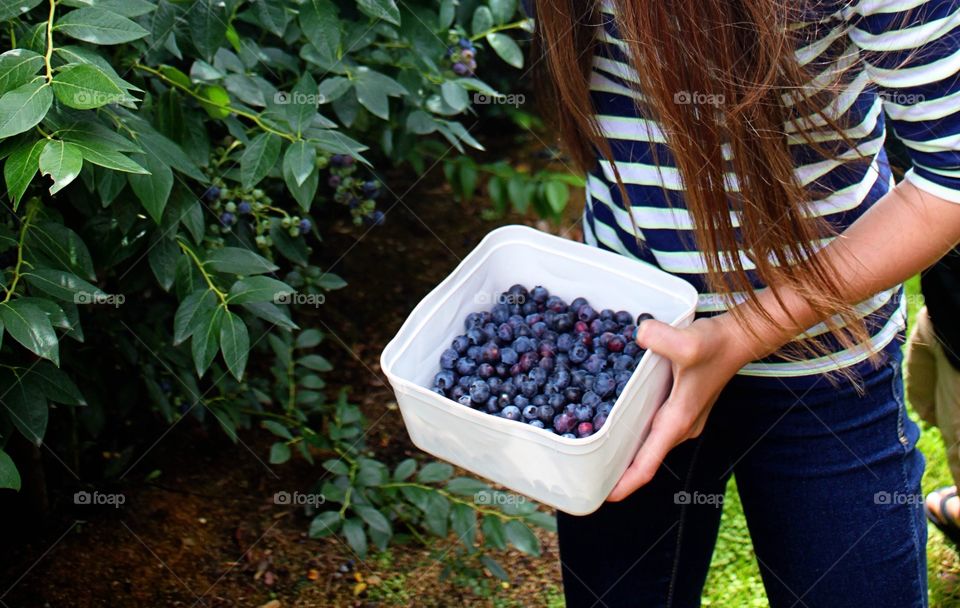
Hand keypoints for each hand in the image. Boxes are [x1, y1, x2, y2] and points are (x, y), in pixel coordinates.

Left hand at [607, 314, 754, 501]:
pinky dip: (634, 433)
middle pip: (645, 461)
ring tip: (594, 454)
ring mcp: (683, 421)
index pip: (647, 465)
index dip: (624, 484)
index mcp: (677, 422)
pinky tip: (614, 421)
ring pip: (649, 446)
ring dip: (626, 454)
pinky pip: (653, 430)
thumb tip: (641, 333)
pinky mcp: (681, 409)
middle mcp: (680, 428)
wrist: (738, 339)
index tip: (602, 496)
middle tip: (586, 476)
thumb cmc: (717, 345)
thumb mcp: (690, 342)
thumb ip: (664, 338)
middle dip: (618, 472)